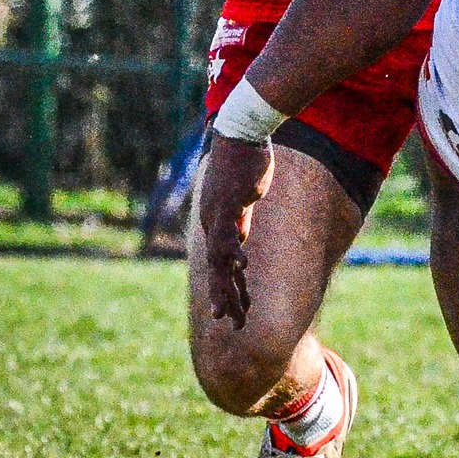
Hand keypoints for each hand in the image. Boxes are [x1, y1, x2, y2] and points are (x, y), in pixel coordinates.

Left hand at [196, 134, 275, 327]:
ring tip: (228, 310)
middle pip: (218, 269)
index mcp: (219, 225)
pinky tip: (242, 267)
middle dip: (226, 297)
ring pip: (220, 259)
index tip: (234, 310)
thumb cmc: (244, 162)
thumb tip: (239, 237)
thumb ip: (239, 219)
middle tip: (229, 323)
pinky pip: (229, 234)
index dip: (229, 288)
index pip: (223, 264)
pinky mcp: (227, 204)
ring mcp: (218, 215)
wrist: (239, 134)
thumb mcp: (242, 199)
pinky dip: (233, 252)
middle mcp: (214, 224)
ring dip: (226, 286)